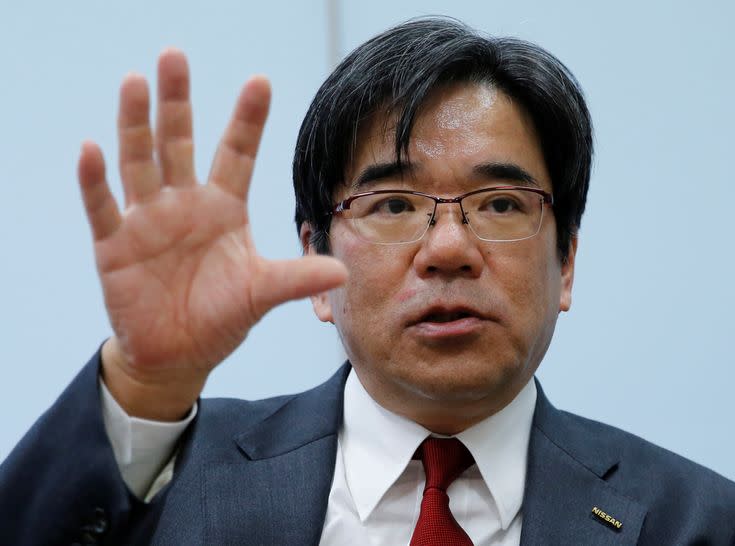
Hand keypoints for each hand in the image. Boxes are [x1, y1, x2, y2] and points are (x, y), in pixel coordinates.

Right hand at [77, 49, 346, 419]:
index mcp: (224, 208)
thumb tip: (342, 271)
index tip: (261, 80)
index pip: (237, 153)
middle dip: (177, 101)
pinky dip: (96, 181)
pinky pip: (103, 207)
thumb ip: (296, 279)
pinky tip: (92, 149)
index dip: (247, 120)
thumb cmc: (221, 317)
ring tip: (134, 82)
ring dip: (135, 125)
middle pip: (179, 142)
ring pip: (139, 162)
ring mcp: (147, 220)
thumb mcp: (261, 294)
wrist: (179, 354)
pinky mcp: (115, 245)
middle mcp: (185, 204)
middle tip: (175, 55)